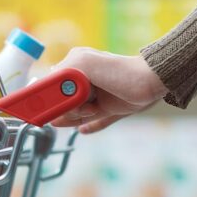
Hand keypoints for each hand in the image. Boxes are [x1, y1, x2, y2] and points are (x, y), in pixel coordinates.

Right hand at [50, 48, 167, 133]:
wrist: (151, 81)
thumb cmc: (117, 70)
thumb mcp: (83, 64)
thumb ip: (61, 73)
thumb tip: (44, 87)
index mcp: (76, 67)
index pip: (52, 86)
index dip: (48, 98)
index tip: (45, 107)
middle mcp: (85, 82)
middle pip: (64, 102)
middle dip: (67, 108)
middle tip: (81, 106)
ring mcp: (98, 97)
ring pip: (77, 114)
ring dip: (76, 117)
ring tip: (89, 111)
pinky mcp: (112, 109)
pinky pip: (96, 122)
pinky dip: (89, 127)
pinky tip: (82, 131)